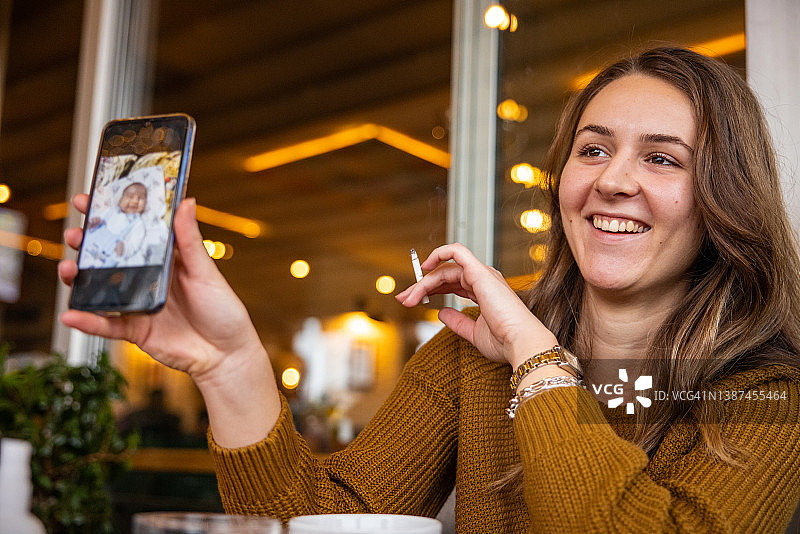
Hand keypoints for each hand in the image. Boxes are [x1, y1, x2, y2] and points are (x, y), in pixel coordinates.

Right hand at [59, 194, 279, 447]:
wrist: (226, 355)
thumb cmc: (223, 311)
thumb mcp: (206, 272)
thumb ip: (190, 240)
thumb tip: (186, 202)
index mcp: (165, 260)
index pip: (134, 231)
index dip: (111, 216)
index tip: (88, 200)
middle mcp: (148, 279)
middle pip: (110, 258)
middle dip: (87, 244)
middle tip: (73, 233)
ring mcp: (138, 304)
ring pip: (100, 289)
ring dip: (78, 278)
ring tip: (67, 268)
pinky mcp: (134, 330)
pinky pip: (106, 325)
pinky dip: (87, 320)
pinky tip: (70, 313)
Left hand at [395, 243, 557, 367]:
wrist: (520, 344)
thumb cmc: (504, 342)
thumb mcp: (474, 333)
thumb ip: (457, 322)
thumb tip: (441, 313)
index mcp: (484, 292)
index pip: (452, 283)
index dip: (430, 289)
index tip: (412, 300)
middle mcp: (484, 280)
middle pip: (445, 275)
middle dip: (421, 286)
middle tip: (404, 298)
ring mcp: (482, 274)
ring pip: (445, 269)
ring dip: (424, 282)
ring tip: (409, 297)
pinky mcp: (479, 272)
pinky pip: (456, 252)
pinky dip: (439, 253)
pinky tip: (424, 267)